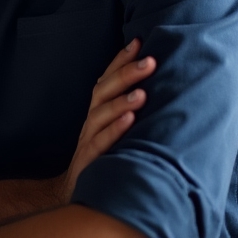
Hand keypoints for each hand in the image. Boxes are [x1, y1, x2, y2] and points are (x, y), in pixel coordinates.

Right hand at [54, 39, 153, 203]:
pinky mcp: (89, 161)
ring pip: (100, 115)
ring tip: (142, 92)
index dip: (120, 61)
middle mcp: (91, 122)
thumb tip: (160, 91)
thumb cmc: (105, 161)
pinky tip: (130, 121)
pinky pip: (101, 143)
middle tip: (149, 60)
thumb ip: (129, 114)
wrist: (78, 195)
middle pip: (103, 91)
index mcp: (98, 113)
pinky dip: (115, 131)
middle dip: (125, 74)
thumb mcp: (115, 134)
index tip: (139, 41)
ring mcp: (87, 140)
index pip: (106, 80)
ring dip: (121, 101)